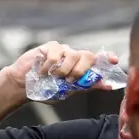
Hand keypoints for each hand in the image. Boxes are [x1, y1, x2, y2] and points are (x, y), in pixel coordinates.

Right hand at [2, 41, 119, 95]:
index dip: (106, 58)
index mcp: (80, 67)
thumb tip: (107, 85)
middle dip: (80, 70)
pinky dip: (48, 67)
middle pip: (87, 55)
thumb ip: (86, 86)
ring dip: (63, 71)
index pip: (97, 59)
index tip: (114, 60)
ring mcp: (62, 50)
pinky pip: (55, 55)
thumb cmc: (45, 89)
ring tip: (52, 77)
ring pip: (72, 55)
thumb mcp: (67, 91)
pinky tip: (42, 71)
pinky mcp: (49, 47)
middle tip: (69, 80)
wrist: (23, 87)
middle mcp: (73, 56)